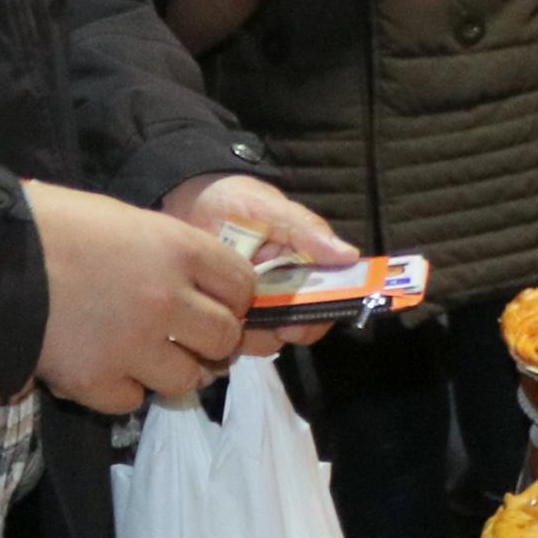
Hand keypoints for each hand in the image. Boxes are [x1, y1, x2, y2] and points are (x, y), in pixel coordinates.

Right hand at [30, 180, 259, 411]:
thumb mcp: (122, 220)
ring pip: (188, 378)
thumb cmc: (49, 224)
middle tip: (188, 337)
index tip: (220, 302)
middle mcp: (168, 299)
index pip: (242, 284)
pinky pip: (134, 401)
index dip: (234, 297)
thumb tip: (193, 280)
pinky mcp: (97, 381)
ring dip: (172, 370)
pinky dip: (123, 390)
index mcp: (178, 249)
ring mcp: (135, 345)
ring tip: (147, 357)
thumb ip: (165, 252)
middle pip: (224, 337)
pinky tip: (105, 369)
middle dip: (211, 340)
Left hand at [165, 172, 357, 353]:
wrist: (187, 202)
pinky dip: (225, 334)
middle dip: (282, 330)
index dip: (319, 316)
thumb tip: (350, 255)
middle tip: (259, 323)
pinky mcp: (226, 314)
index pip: (329, 301)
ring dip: (252, 335)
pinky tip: (213, 314)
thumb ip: (307, 230)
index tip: (298, 324)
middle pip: (300, 326)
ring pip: (266, 338)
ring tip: (230, 314)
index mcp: (306, 267)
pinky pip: (233, 337)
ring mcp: (255, 306)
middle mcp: (286, 292)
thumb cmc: (236, 200)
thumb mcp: (271, 208)